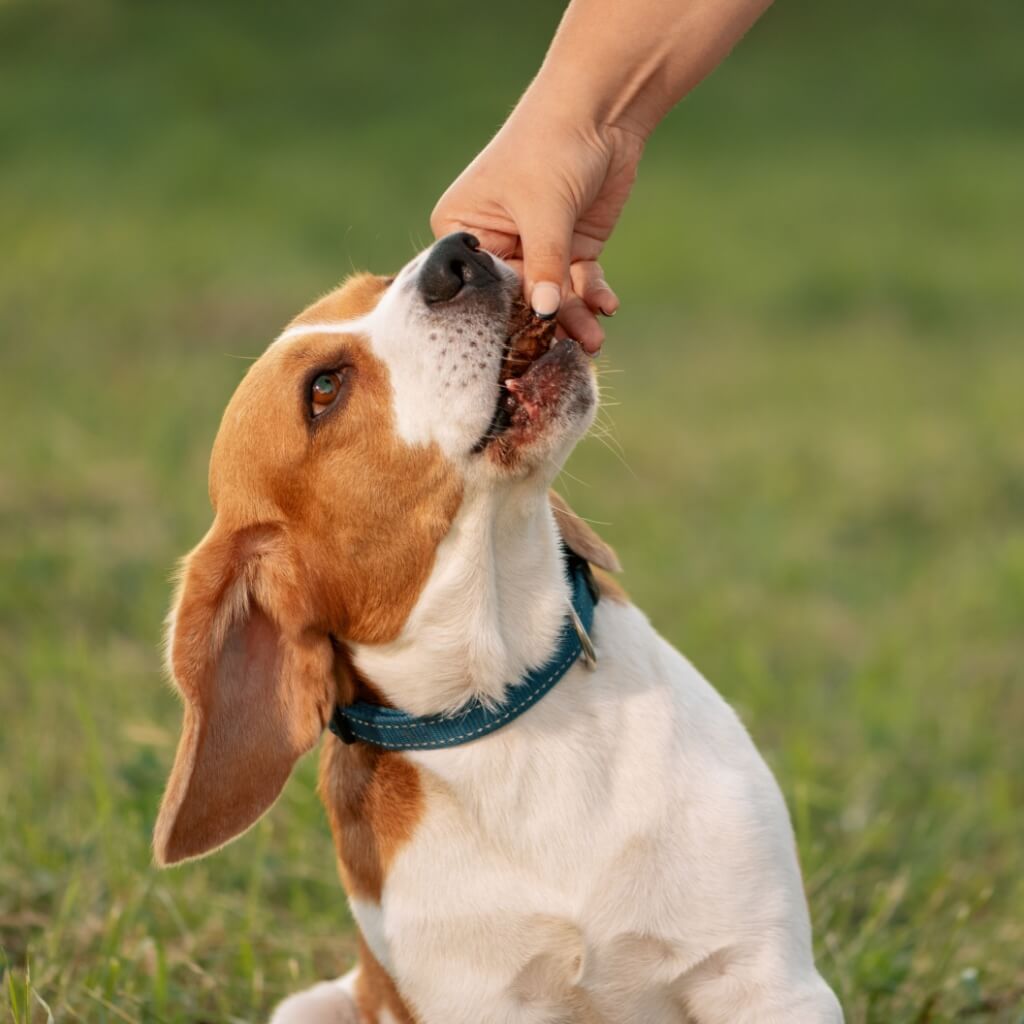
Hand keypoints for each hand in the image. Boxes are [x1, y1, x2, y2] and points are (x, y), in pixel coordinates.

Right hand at [431, 100, 644, 352]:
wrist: (602, 109)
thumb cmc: (550, 145)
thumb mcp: (543, 209)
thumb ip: (545, 265)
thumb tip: (546, 315)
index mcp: (464, 230)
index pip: (480, 286)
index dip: (503, 317)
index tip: (521, 350)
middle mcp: (495, 244)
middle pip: (517, 298)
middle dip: (544, 324)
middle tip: (564, 354)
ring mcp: (535, 247)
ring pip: (551, 296)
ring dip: (574, 318)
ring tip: (594, 340)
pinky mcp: (570, 247)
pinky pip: (578, 283)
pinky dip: (593, 296)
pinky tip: (607, 307)